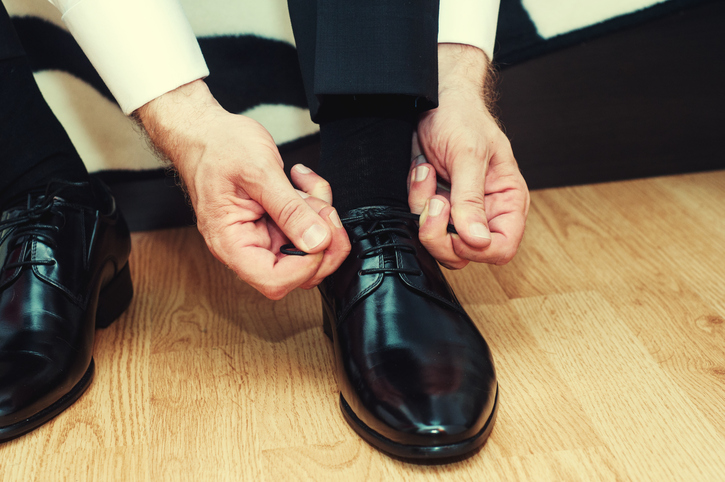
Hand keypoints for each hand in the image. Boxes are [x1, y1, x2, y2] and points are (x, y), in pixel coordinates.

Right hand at [136, 80, 349, 298]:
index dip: (306, 265)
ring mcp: (262, 235)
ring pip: (309, 248)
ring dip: (320, 218)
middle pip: (298, 272)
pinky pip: (306, 226)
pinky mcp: (274, 223)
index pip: (274, 280)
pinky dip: (315, 204)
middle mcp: (247, 245)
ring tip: (308, 187)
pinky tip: (303, 183)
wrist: (206, 132)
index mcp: (232, 242)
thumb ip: (289, 209)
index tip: (319, 236)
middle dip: (323, 241)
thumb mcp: (258, 171)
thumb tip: (317, 241)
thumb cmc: (217, 147)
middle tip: (325, 209)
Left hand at [409, 44, 529, 267]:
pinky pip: (419, 221)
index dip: (476, 248)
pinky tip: (422, 172)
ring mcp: (458, 211)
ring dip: (424, 209)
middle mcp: (485, 211)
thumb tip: (478, 239)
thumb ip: (472, 199)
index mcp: (507, 201)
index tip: (456, 228)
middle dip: (441, 229)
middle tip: (436, 199)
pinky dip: (415, 198)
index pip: (501, 248)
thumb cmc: (461, 117)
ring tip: (428, 174)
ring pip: (438, 241)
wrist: (434, 99)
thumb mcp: (469, 155)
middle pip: (465, 252)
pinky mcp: (435, 206)